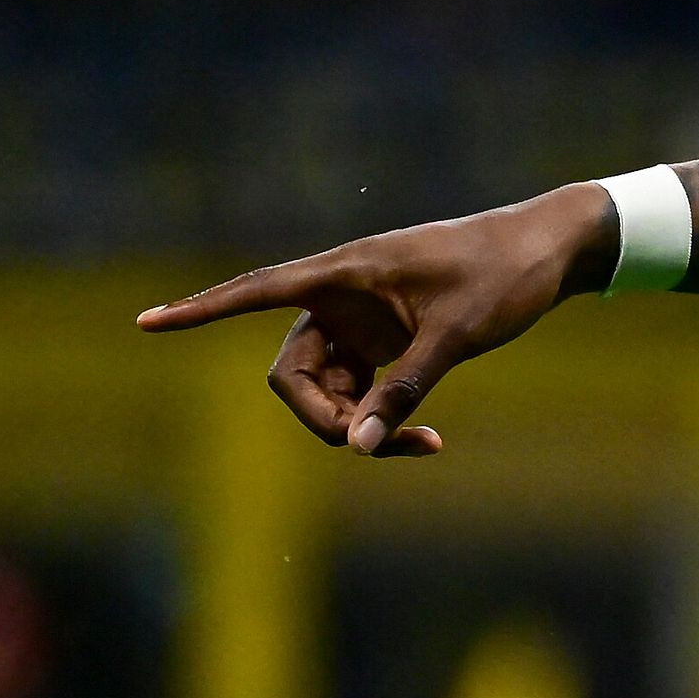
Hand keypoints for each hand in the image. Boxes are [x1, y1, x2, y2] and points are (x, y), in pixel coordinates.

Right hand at [136, 183, 614, 454]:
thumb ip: (405, 391)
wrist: (552, 250)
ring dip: (357, 425)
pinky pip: (359, 389)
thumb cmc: (504, 276)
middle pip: (290, 371)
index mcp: (344, 273)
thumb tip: (358, 447)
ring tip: (421, 444)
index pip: (254, 291)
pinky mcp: (386, 340)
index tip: (145, 322)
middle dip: (322, 417)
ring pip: (327, 388)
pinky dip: (380, 416)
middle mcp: (341, 296)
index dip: (200, 311)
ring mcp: (362, 321)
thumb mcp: (456, 338)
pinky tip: (426, 438)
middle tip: (378, 444)